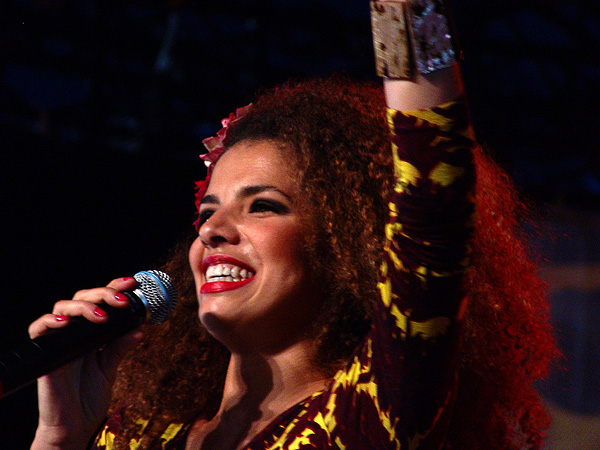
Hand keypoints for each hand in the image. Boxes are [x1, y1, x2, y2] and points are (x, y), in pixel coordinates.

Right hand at [29, 277, 143, 449]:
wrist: (74, 428)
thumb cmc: (87, 399)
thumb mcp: (109, 368)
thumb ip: (120, 347)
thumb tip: (140, 328)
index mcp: (89, 333)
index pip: (98, 301)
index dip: (112, 288)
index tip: (131, 283)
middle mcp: (73, 333)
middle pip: (82, 298)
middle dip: (103, 293)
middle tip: (122, 300)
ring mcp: (59, 342)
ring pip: (62, 307)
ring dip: (84, 306)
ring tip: (104, 315)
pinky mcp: (46, 355)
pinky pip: (38, 329)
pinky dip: (49, 321)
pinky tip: (66, 322)